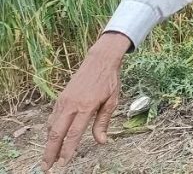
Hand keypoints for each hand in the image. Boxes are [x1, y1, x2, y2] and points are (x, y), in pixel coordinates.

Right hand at [42, 32, 130, 169]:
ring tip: (48, 157)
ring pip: (51, 126)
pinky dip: (50, 130)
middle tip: (47, 167)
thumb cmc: (109, 81)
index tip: (64, 163)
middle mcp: (71, 105)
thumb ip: (103, 122)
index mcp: (86, 106)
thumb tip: (102, 141)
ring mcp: (64, 101)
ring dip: (48, 143)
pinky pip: (53, 117)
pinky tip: (52, 139)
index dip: (68, 150)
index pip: (73, 134)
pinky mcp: (61, 98)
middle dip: (50, 152)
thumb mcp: (112, 101)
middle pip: (56, 133)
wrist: (100, 60)